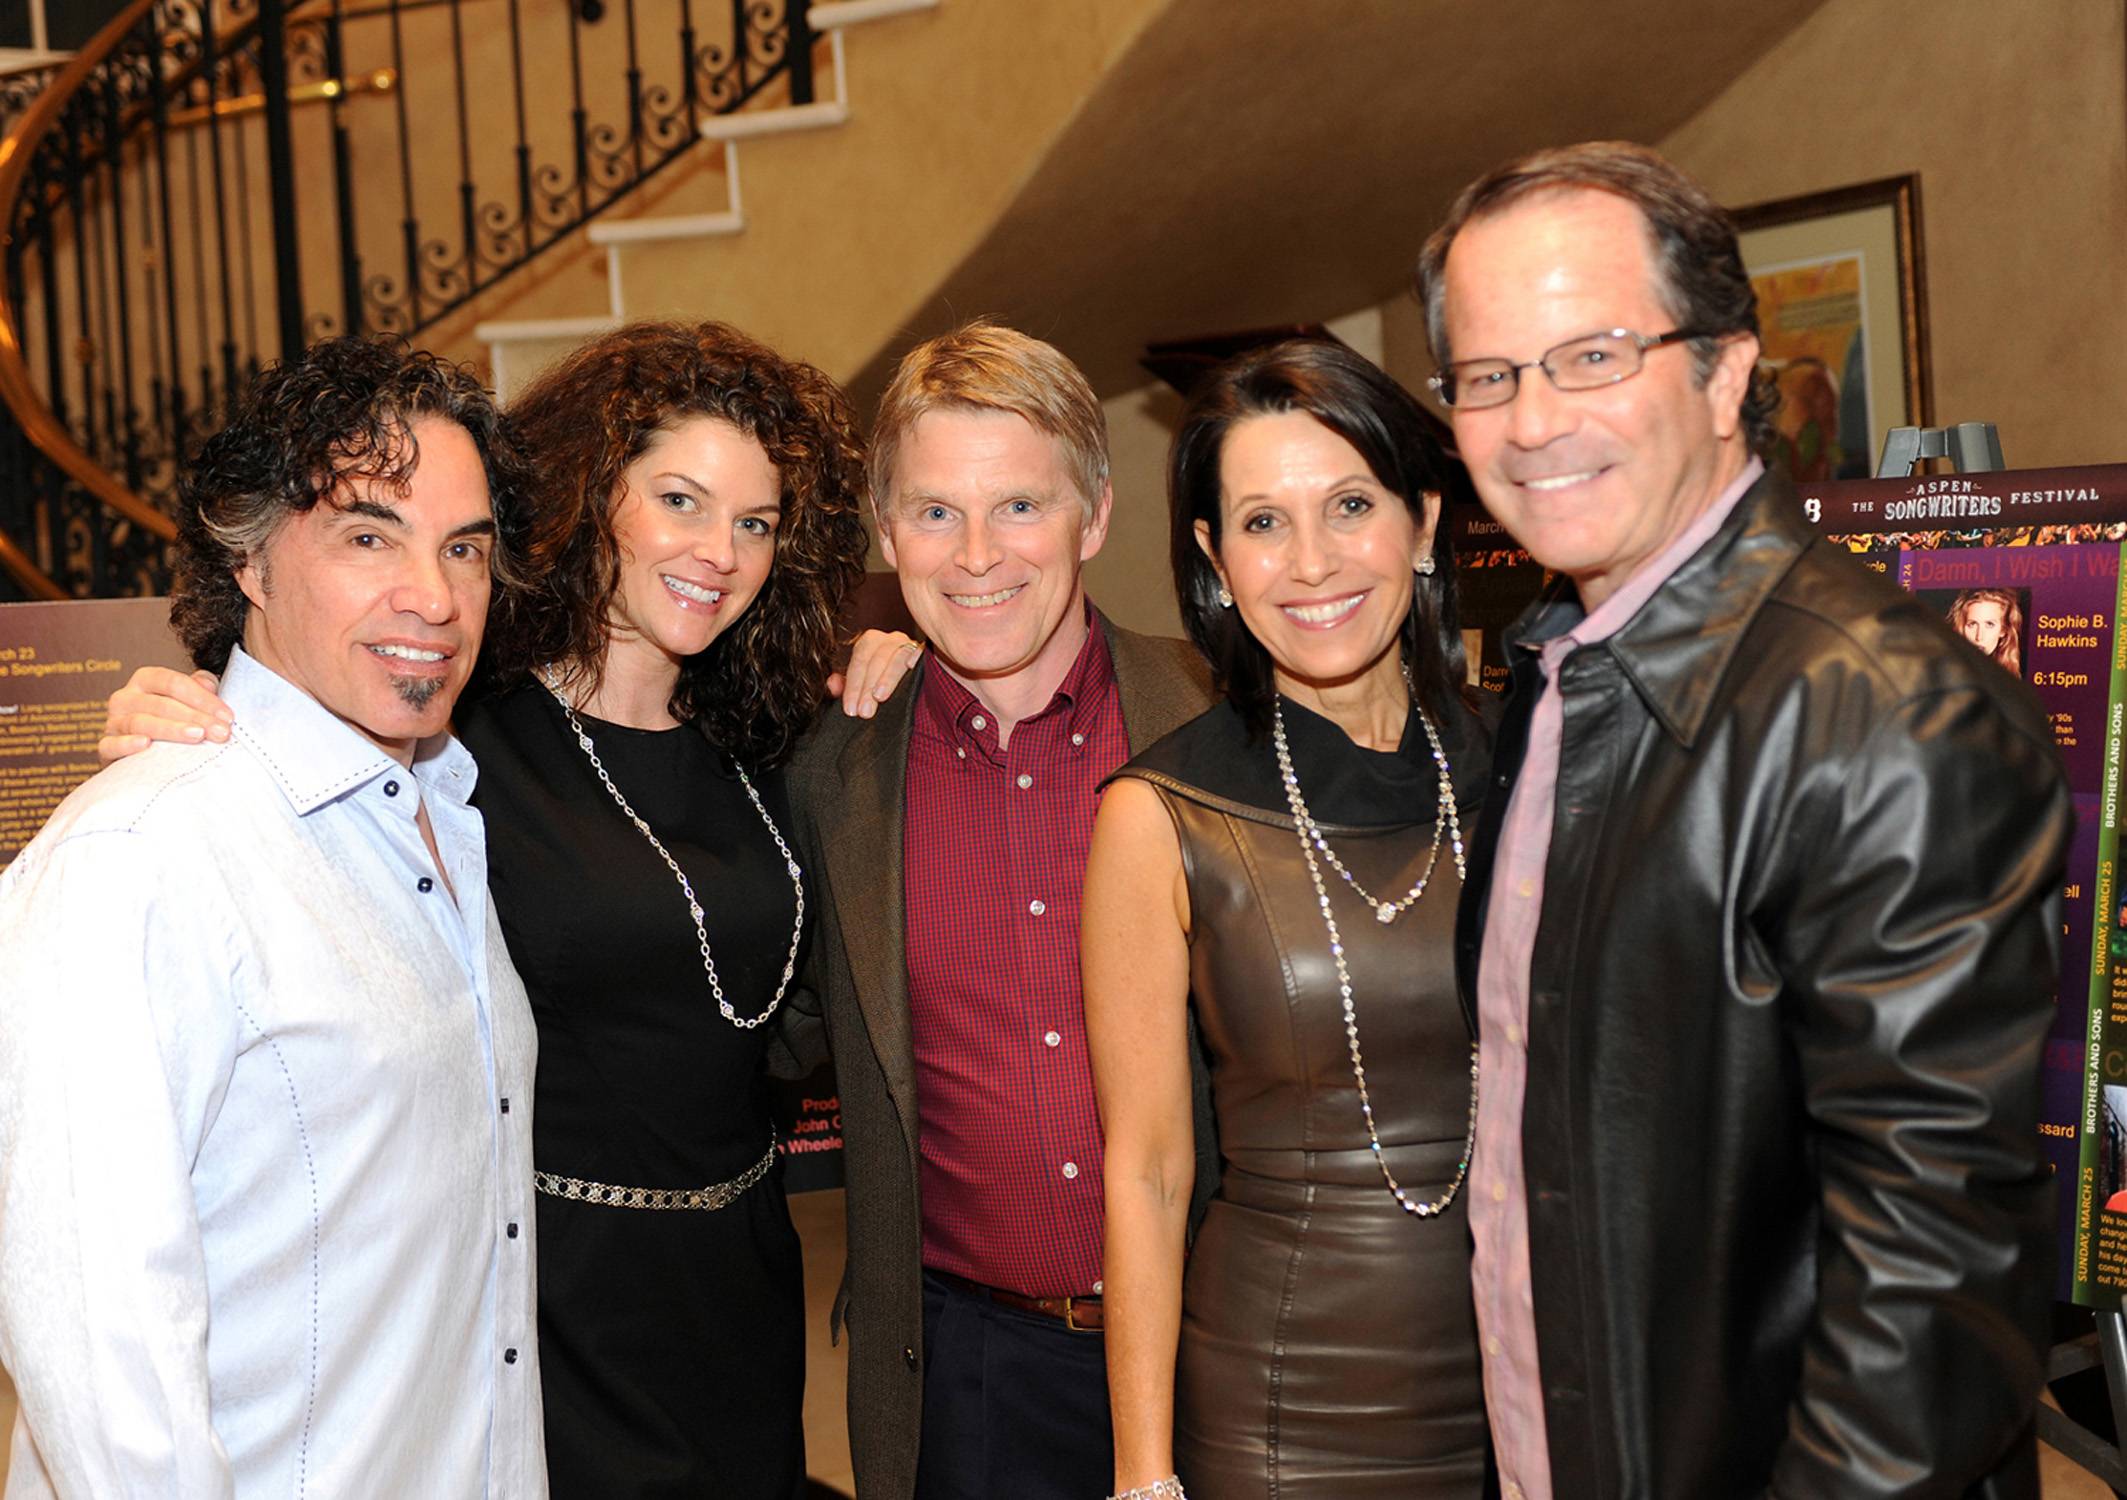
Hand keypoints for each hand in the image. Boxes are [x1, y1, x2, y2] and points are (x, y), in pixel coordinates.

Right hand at [98, 666, 231, 764]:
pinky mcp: (105, 747)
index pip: (173, 683)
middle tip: (221, 732)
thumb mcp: (189, 702)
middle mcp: (125, 698)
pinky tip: (146, 745)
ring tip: (197, 737)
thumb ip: (200, 688)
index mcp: (145, 680)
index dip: (202, 698)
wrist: (145, 760)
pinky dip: (127, 744)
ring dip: (171, 729)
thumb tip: (207, 682)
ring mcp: (113, 722)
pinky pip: (110, 744)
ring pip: (140, 722)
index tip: (227, 717)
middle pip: (160, 703)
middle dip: (195, 717)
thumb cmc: (174, 723)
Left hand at [828, 631, 922, 718]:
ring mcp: (910, 644)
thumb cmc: (882, 685)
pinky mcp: (927, 652)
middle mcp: (891, 639)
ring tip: (879, 697)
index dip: (853, 685)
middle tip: (864, 711)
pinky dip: (916, 657)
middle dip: (867, 686)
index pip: (859, 660)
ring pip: (897, 656)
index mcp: (871, 642)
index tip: (850, 709)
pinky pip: (921, 651)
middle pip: (877, 658)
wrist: (915, 685)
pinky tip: (912, 667)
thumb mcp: (861, 685)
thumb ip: (846, 685)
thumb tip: (832, 685)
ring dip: (887, 678)